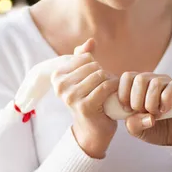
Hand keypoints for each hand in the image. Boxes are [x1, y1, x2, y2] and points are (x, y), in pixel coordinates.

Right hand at [51, 38, 118, 158]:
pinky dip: (114, 89)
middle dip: (104, 74)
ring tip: (110, 91)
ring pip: (99, 75)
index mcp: (56, 76)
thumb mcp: (83, 77)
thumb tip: (91, 41)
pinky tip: (115, 96)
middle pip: (93, 66)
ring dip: (110, 81)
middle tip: (106, 86)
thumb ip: (84, 57)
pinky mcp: (84, 106)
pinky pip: (105, 87)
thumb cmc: (89, 100)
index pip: (84, 58)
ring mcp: (71, 96)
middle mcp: (60, 86)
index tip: (96, 80)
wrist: (92, 130)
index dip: (95, 66)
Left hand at [118, 72, 171, 145]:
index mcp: (137, 86)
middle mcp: (151, 81)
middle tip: (144, 113)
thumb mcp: (138, 131)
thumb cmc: (154, 129)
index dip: (124, 94)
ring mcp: (166, 83)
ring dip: (152, 102)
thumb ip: (132, 124)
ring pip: (155, 83)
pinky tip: (165, 111)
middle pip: (140, 78)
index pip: (127, 77)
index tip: (128, 110)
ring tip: (155, 114)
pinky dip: (166, 101)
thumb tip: (135, 115)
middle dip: (138, 100)